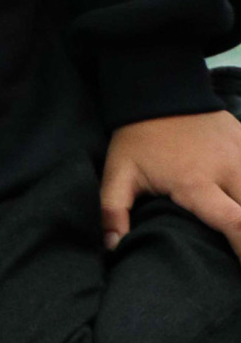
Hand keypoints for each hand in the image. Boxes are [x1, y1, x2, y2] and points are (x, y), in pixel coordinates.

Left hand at [101, 108, 240, 256]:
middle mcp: (228, 171)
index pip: (236, 224)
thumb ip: (113, 212)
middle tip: (240, 253)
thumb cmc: (138, 137)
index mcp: (198, 184)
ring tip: (239, 232)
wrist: (159, 89)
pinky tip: (238, 199)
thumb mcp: (118, 174)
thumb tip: (114, 247)